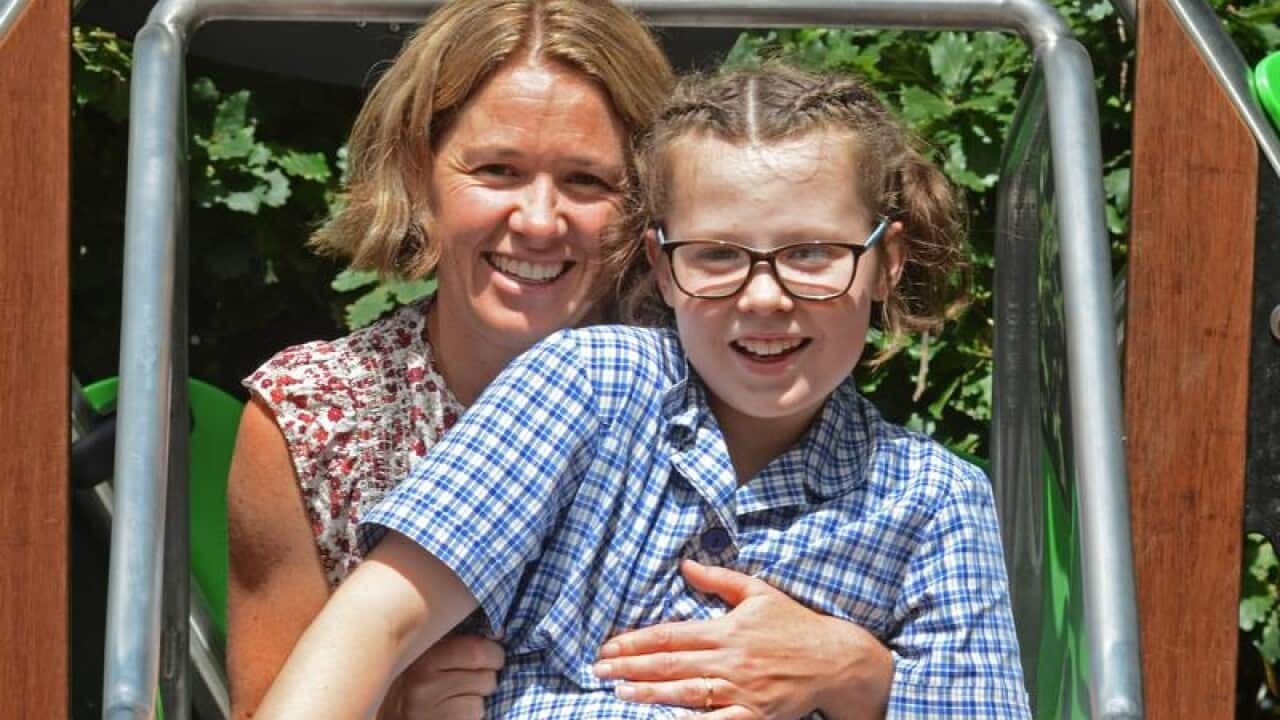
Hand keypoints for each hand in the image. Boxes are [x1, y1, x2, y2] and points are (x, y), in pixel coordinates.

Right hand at [379, 634, 504, 719]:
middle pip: (485, 678)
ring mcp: (426, 710)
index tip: (493, 657)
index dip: (494, 654)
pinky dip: (468, 717)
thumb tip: (499, 633)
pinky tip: (452, 713)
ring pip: (479, 704)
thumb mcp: (428, 656)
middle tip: (478, 680)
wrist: (389, 712)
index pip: (476, 651)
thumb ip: (458, 643)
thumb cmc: (413, 681)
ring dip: (477, 702)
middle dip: (488, 679)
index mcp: (424, 656)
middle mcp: (423, 683)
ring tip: (457, 698)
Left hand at [592, 559, 891, 719]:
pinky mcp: (754, 715)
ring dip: (649, 694)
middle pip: (669, 664)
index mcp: (726, 629)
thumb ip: (719, 580)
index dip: (634, 642)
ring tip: (619, 694)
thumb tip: (685, 563)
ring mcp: (741, 689)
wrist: (836, 660)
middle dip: (630, 668)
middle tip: (598, 672)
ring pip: (686, 693)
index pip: (669, 635)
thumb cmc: (796, 624)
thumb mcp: (758, 592)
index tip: (608, 647)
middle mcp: (729, 659)